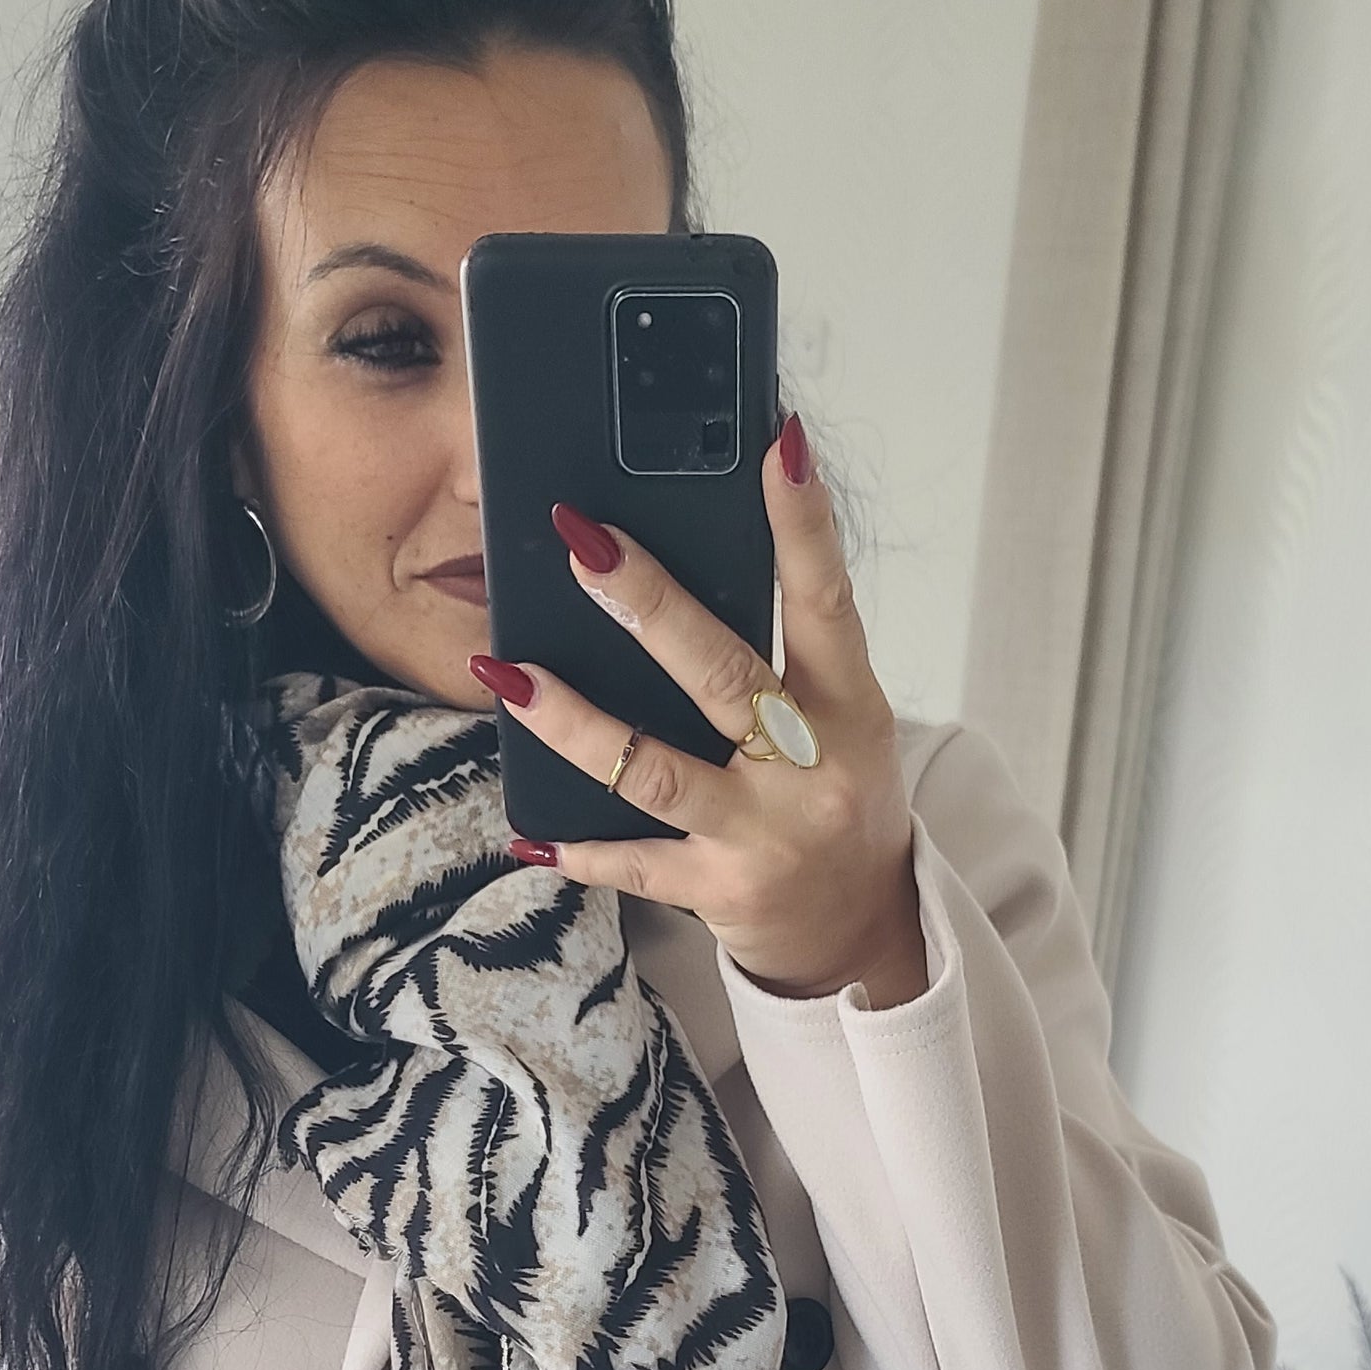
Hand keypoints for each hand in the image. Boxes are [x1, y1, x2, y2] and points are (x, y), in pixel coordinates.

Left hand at [467, 415, 930, 1009]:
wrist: (860, 926)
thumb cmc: (835, 796)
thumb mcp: (838, 719)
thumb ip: (782, 653)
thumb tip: (682, 561)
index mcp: (850, 707)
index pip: (827, 602)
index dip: (804, 525)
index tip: (775, 443)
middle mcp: (811, 769)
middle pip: (724, 674)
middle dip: (652, 606)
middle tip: (584, 540)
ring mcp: (762, 834)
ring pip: (657, 770)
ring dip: (576, 723)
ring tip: (509, 674)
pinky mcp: (720, 891)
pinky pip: (637, 863)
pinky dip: (581, 849)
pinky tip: (529, 830)